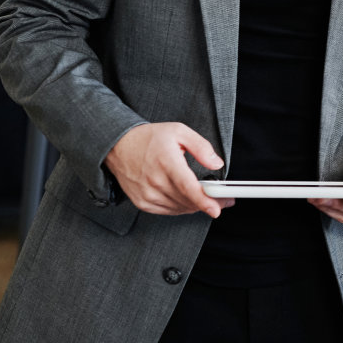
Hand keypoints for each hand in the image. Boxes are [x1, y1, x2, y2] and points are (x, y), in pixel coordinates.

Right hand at [105, 122, 228, 217]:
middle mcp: (155, 181)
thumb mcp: (179, 132)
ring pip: (179, 208)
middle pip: (187, 200)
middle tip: (223, 200)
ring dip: (195, 206)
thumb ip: (201, 147)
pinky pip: (167, 211)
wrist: (118, 146)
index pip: (187, 187)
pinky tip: (188, 199)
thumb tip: (216, 164)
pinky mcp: (142, 202)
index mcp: (166, 163)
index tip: (217, 209)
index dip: (204, 201)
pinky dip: (181, 208)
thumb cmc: (149, 138)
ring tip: (207, 198)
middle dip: (209, 203)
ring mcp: (147, 194)